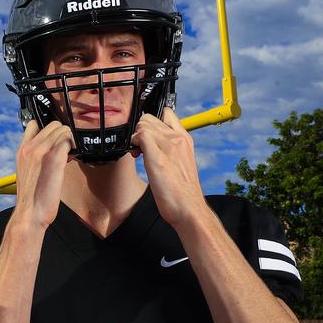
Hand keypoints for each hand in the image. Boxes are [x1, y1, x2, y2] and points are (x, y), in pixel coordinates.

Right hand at [13, 120, 73, 231]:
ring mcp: (41, 151)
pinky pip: (69, 141)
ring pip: (63, 130)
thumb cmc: (32, 197)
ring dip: (70, 140)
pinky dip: (74, 148)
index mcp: (22, 150)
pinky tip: (71, 160)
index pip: (34, 124)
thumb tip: (51, 149)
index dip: (48, 130)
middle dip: (62, 135)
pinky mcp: (53, 158)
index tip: (55, 140)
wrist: (30, 214)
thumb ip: (34, 157)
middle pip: (53, 124)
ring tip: (68, 155)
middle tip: (65, 150)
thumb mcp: (26, 172)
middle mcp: (29, 147)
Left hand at [131, 107, 207, 229]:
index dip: (152, 121)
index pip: (167, 114)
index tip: (146, 135)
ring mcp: (169, 146)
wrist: (189, 208)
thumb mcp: (180, 163)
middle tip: (140, 147)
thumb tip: (153, 145)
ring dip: (136, 137)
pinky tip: (137, 155)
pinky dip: (134, 143)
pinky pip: (140, 136)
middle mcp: (179, 139)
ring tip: (138, 153)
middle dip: (140, 129)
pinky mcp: (158, 157)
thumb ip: (170, 150)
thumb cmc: (182, 192)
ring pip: (144, 124)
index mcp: (185, 139)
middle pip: (150, 117)